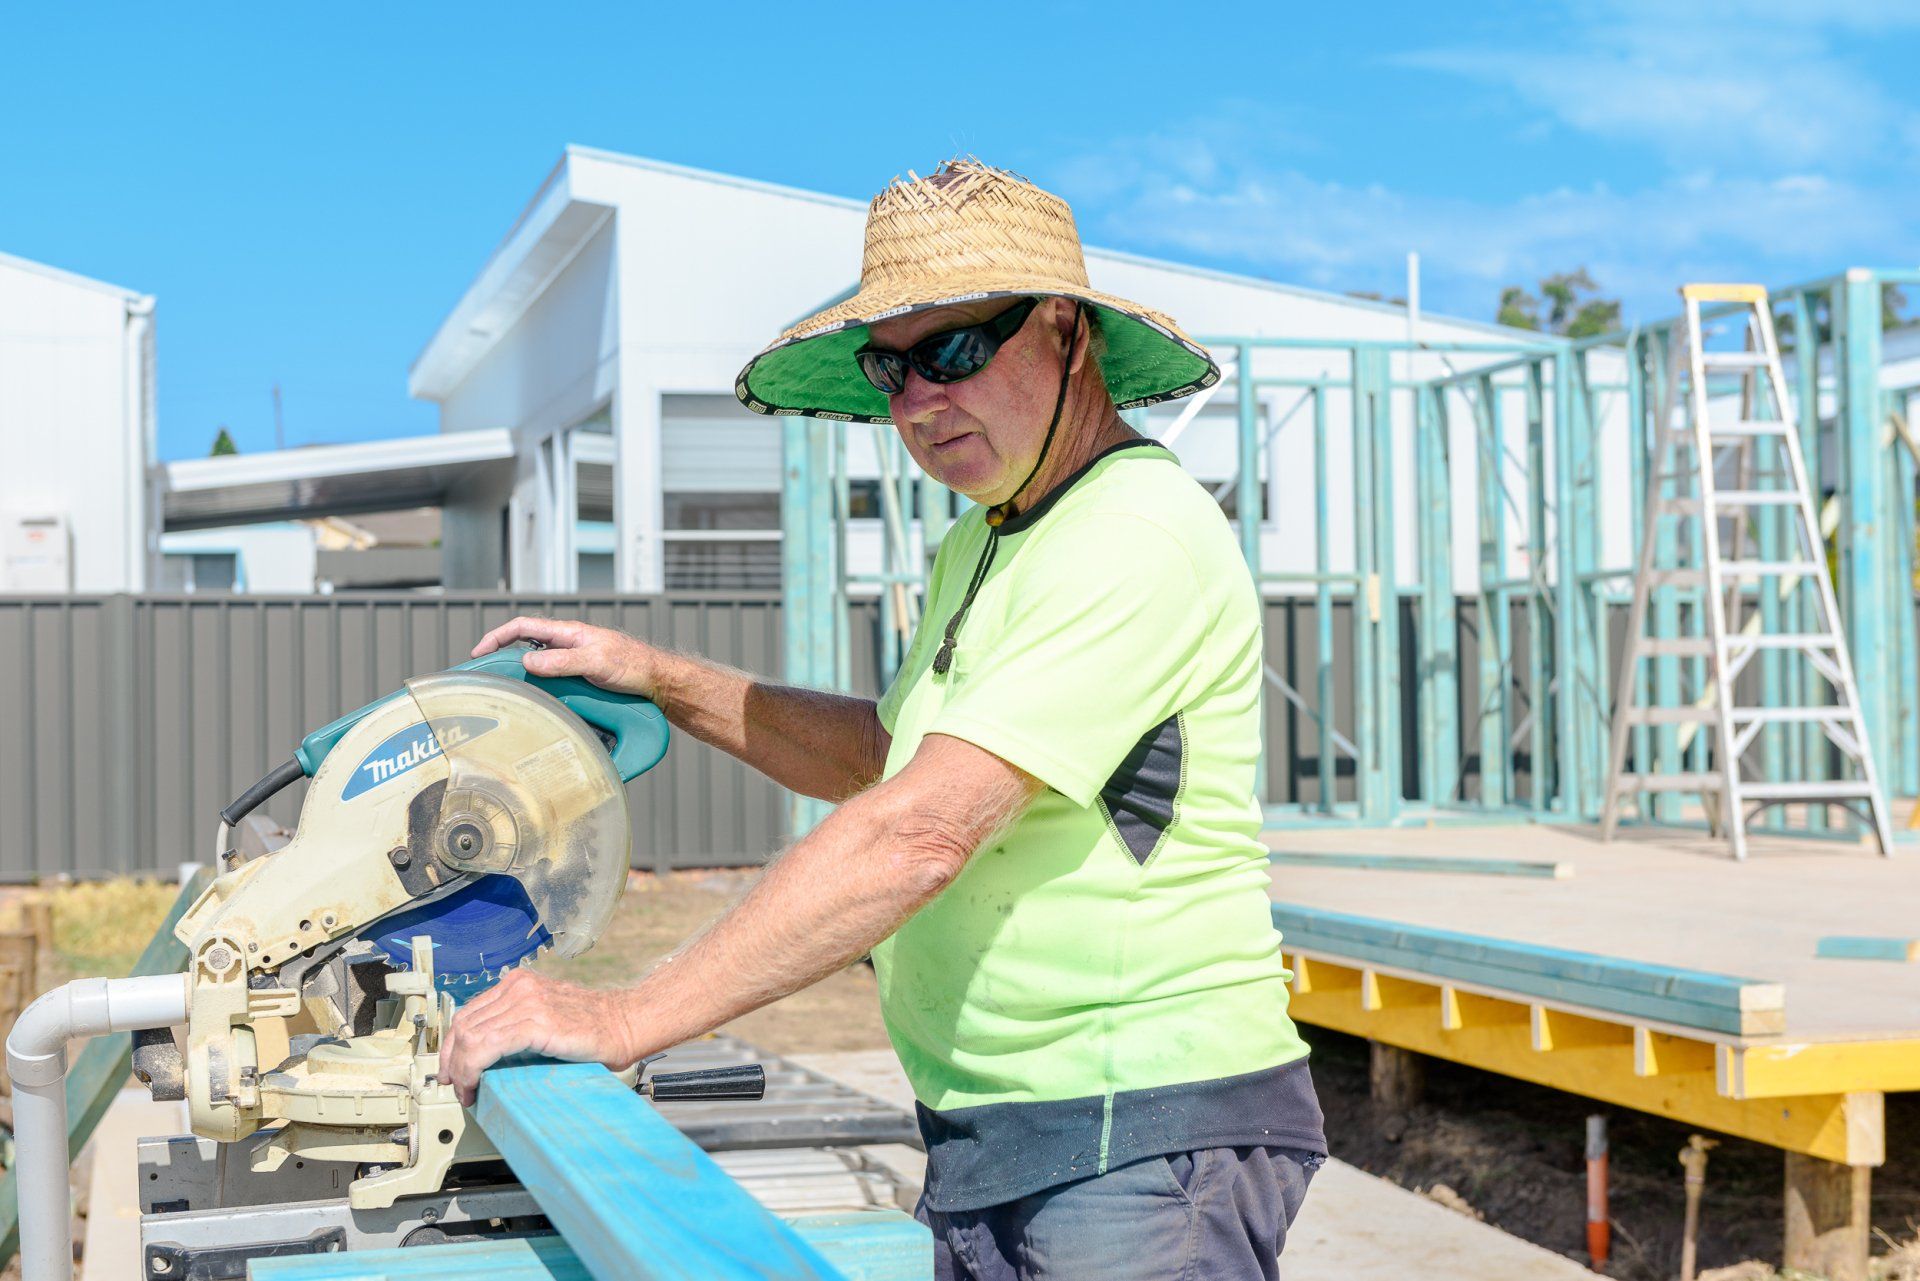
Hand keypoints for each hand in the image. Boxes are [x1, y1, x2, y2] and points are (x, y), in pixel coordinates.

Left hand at [437, 967, 639, 1106]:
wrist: (627, 1024)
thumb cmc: (594, 1028)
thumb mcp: (547, 1016)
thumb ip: (519, 1022)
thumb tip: (487, 1054)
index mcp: (518, 983)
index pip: (468, 1013)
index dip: (452, 1046)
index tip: (452, 1071)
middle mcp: (519, 988)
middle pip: (463, 1025)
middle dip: (451, 1062)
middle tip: (456, 1087)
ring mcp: (527, 1003)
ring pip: (470, 1038)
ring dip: (461, 1071)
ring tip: (468, 1092)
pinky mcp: (537, 1023)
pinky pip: (488, 1047)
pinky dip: (474, 1070)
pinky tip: (477, 1086)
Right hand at [472, 617, 656, 696]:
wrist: (655, 679)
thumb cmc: (632, 665)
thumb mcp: (596, 662)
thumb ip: (563, 662)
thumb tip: (528, 663)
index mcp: (567, 632)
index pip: (522, 626)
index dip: (497, 636)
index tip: (479, 652)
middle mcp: (566, 643)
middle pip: (523, 643)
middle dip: (500, 653)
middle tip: (484, 673)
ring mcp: (571, 658)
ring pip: (535, 661)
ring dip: (517, 671)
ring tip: (502, 687)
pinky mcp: (577, 674)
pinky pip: (548, 676)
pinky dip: (534, 684)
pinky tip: (531, 697)